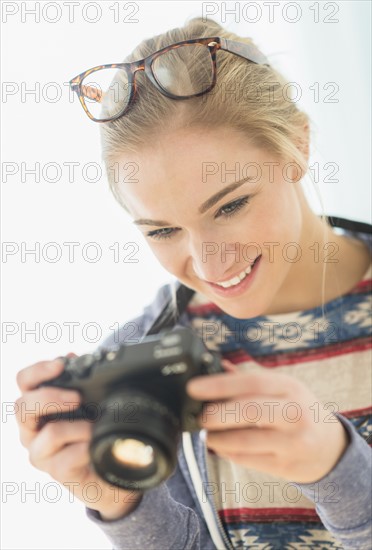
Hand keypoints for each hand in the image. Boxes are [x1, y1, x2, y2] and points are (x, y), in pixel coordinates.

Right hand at [15, 355, 141, 520]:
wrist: (108, 470)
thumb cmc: (92, 432)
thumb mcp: (88, 403)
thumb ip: (78, 381)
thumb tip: (73, 356)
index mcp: (37, 407)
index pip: (24, 381)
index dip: (38, 370)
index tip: (61, 364)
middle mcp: (32, 430)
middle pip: (22, 407)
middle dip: (50, 397)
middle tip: (77, 397)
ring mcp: (41, 453)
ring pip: (50, 433)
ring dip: (78, 427)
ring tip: (94, 427)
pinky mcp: (56, 472)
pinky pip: (68, 457)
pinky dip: (86, 448)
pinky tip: (95, 446)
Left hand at [187, 364, 348, 483]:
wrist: (331, 449)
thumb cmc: (299, 411)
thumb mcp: (284, 389)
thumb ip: (250, 379)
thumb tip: (218, 365)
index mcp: (290, 387)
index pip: (251, 382)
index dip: (219, 384)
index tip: (193, 387)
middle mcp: (294, 413)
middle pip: (249, 411)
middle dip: (217, 414)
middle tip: (197, 415)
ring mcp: (291, 442)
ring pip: (245, 441)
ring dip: (217, 437)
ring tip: (204, 432)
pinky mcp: (285, 466)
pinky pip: (247, 460)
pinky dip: (227, 452)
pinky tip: (218, 445)